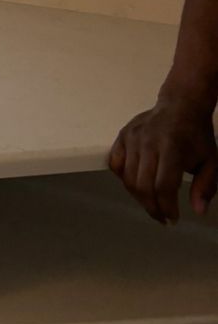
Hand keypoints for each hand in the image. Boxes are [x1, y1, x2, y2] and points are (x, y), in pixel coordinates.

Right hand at [109, 95, 217, 223]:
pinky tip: (137, 183)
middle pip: (142, 185)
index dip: (166, 207)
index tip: (173, 218)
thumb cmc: (196, 135)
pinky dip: (123, 179)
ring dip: (139, 198)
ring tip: (152, 204)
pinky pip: (115, 164)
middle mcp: (149, 142)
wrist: (181, 105)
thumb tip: (198, 210)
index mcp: (172, 148)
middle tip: (162, 217)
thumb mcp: (211, 161)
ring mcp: (132, 138)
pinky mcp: (123, 135)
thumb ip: (206, 186)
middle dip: (152, 207)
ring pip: (128, 178)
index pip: (163, 186)